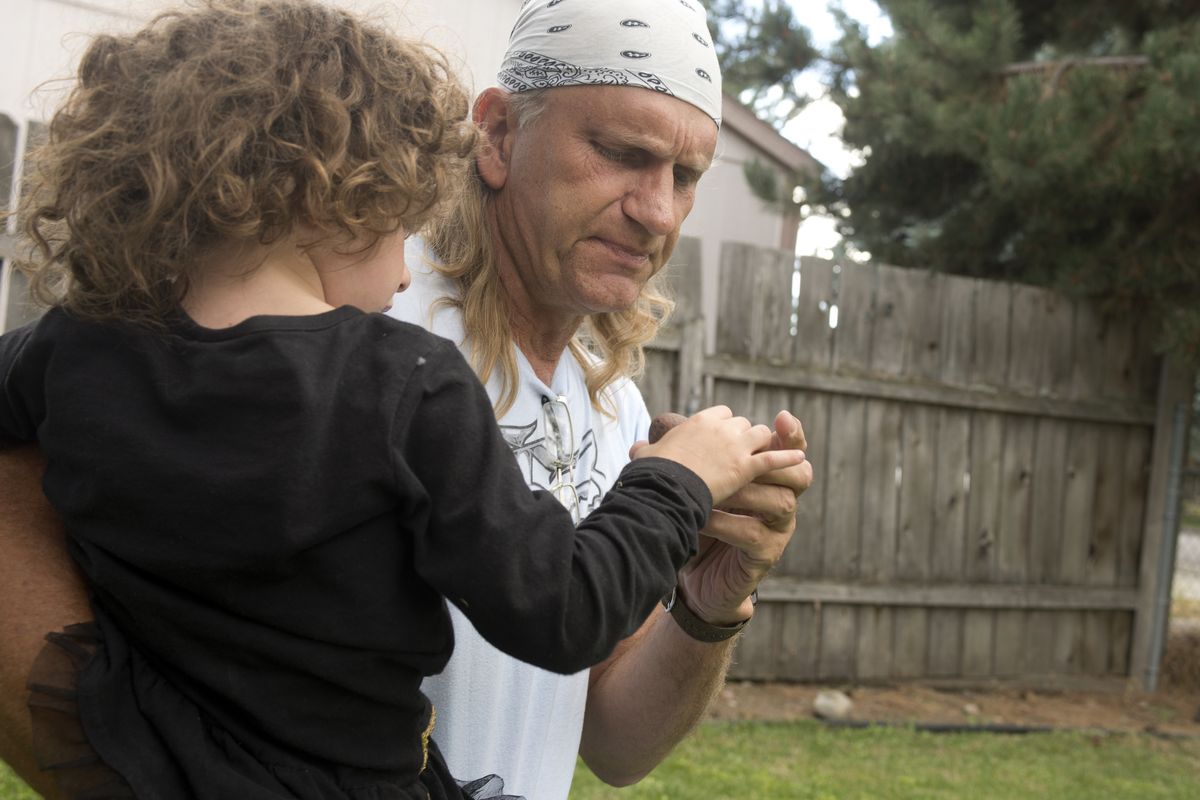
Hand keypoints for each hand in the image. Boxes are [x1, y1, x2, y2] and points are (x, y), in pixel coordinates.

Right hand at [630, 406, 804, 505]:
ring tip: (765, 457)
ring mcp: (735, 447)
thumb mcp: (645, 456)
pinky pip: (773, 458)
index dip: (725, 427)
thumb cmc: (651, 473)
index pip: (722, 414)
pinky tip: (799, 458)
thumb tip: (635, 448)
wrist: (663, 489)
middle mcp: (720, 428)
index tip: (722, 439)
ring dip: (763, 445)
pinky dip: (787, 458)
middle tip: (744, 453)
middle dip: (745, 437)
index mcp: (698, 421)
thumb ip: (645, 450)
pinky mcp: (745, 467)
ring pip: (760, 436)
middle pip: (744, 424)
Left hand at [681, 411, 810, 625]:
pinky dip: (727, 523)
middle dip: (775, 462)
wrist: (691, 572)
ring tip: (714, 491)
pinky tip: (703, 518)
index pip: (789, 450)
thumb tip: (647, 434)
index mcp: (767, 477)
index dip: (791, 434)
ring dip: (745, 493)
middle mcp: (779, 499)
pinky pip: (753, 534)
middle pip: (799, 474)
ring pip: (780, 502)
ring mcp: (777, 529)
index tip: (781, 416)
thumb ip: (680, 459)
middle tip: (745, 459)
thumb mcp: (691, 486)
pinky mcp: (766, 554)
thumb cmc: (695, 520)